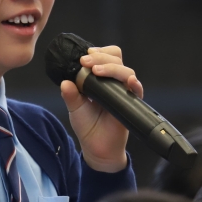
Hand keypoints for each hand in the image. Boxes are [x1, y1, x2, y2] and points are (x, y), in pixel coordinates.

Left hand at [59, 45, 142, 172]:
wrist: (96, 148)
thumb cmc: (87, 125)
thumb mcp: (75, 108)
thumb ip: (70, 94)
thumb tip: (64, 82)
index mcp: (101, 79)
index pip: (105, 56)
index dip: (97, 52)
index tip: (83, 56)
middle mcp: (114, 82)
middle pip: (116, 59)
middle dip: (101, 57)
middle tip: (86, 61)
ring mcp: (124, 91)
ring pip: (126, 70)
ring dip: (112, 68)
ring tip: (96, 71)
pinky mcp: (132, 103)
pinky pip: (137, 90)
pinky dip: (134, 84)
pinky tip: (129, 81)